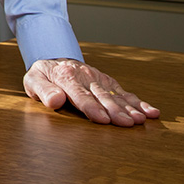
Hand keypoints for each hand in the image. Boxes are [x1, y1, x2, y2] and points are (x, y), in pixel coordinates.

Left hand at [24, 58, 159, 126]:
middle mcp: (85, 76)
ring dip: (129, 108)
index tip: (102, 118)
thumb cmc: (43, 76)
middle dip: (114, 110)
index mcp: (65, 77)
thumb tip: (54, 100)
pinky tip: (150, 112)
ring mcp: (98, 78)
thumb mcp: (33, 81)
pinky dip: (137, 102)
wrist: (54, 59)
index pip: (80, 95)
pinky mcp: (108, 81)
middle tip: (127, 123)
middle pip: (101, 96)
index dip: (91, 107)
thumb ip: (43, 91)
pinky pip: (123, 92)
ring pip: (115, 95)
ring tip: (140, 119)